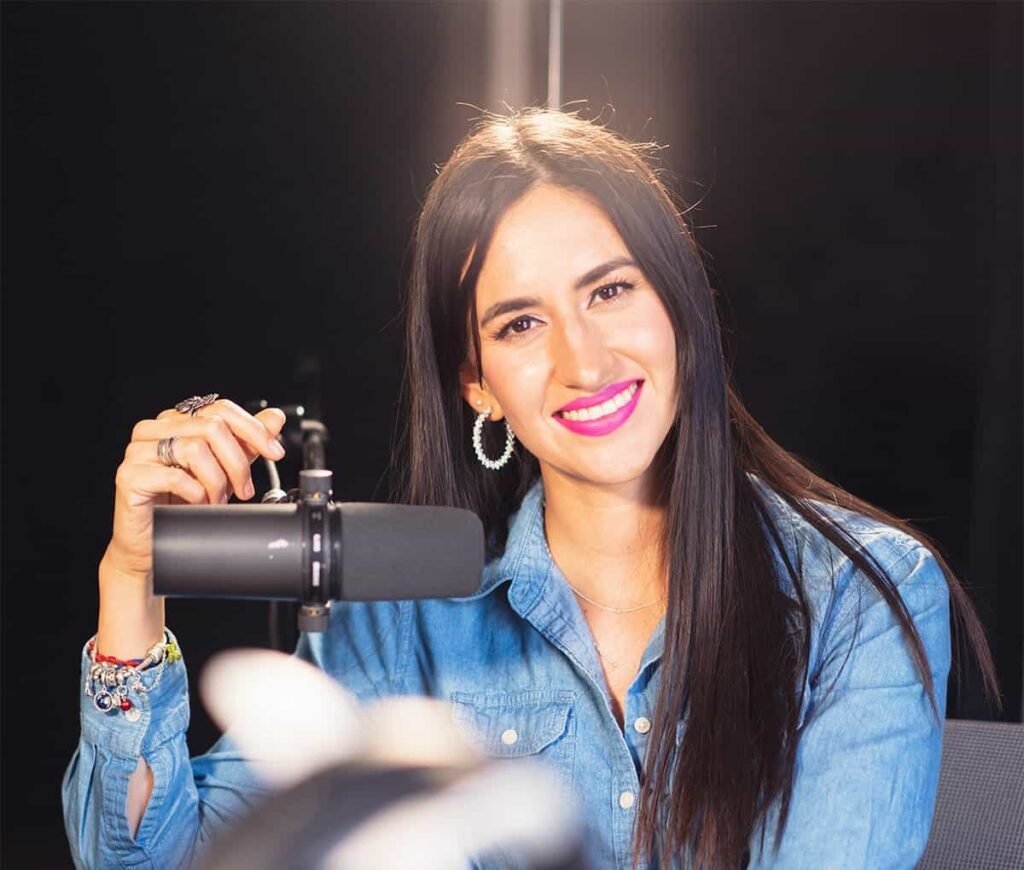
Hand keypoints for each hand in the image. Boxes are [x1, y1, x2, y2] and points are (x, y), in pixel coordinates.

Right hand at [105, 398, 286, 580]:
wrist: (153, 544)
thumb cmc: (184, 504)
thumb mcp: (226, 469)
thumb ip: (247, 442)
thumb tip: (274, 418)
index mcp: (176, 421)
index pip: (221, 409)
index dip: (253, 429)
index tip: (275, 452)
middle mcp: (154, 430)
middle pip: (212, 427)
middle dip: (237, 462)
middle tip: (244, 489)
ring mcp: (138, 451)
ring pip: (196, 448)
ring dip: (217, 481)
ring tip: (217, 500)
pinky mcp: (129, 475)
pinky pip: (175, 476)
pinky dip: (197, 493)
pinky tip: (198, 504)